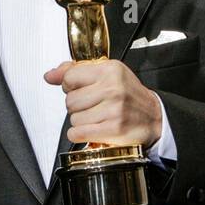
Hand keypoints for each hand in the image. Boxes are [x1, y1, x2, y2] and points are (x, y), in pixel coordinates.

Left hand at [45, 59, 161, 146]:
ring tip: (96, 117)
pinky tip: (92, 129)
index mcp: (109, 70)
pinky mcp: (113, 129)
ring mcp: (113, 109)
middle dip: (76, 106)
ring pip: (73, 118)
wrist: (154, 117)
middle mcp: (112, 88)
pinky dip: (80, 134)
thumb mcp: (107, 74)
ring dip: (81, 121)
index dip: (70, 86)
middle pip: (70, 100)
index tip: (80, 89)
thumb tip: (49, 76)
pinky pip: (78, 133)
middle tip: (92, 106)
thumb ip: (76, 72)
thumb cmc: (129, 95)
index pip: (69, 77)